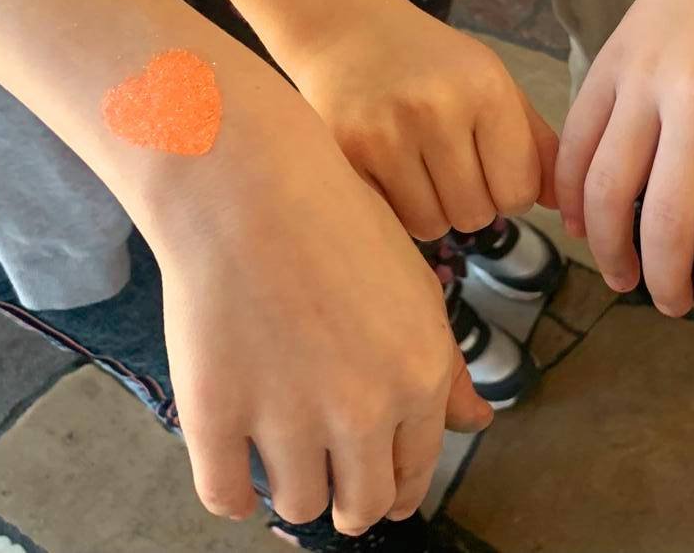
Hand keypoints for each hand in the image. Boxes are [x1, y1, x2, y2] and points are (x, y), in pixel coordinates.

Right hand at [137, 55, 492, 535]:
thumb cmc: (335, 221)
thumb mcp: (415, 288)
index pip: (413, 473)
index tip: (378, 487)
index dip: (394, 488)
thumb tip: (476, 422)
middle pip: (361, 506)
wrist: (249, 187)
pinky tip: (235, 472)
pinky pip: (226, 497)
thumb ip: (443, 368)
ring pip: (298, 506)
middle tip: (333, 485)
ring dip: (294, 492)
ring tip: (283, 458)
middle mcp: (362, 411)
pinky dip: (232, 495)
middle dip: (351, 503)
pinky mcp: (217, 417)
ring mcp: (288, 420)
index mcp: (418, 378)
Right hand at [288, 0, 557, 240]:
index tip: (492, 168)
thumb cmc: (432, 62)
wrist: (347, 28)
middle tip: (452, 166)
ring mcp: (384, 134)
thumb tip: (564, 206)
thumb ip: (534, 143)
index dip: (510, 191)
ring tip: (420, 167)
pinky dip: (396, 207)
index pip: (518, 193)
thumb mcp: (492, 83)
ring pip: (432, 225)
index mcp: (485, 90)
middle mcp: (436, 110)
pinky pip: (389, 219)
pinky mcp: (344, 154)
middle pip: (476, 216)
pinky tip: (389, 168)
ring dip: (433, 209)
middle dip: (472, 202)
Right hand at [556, 0, 693, 315]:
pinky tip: (581, 228)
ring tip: (624, 280)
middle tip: (672, 305)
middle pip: (664, 214)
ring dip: (610, 248)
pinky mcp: (605, 64)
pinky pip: (575, 142)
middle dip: (665, 278)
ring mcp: (643, 78)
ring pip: (606, 186)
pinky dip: (570, 195)